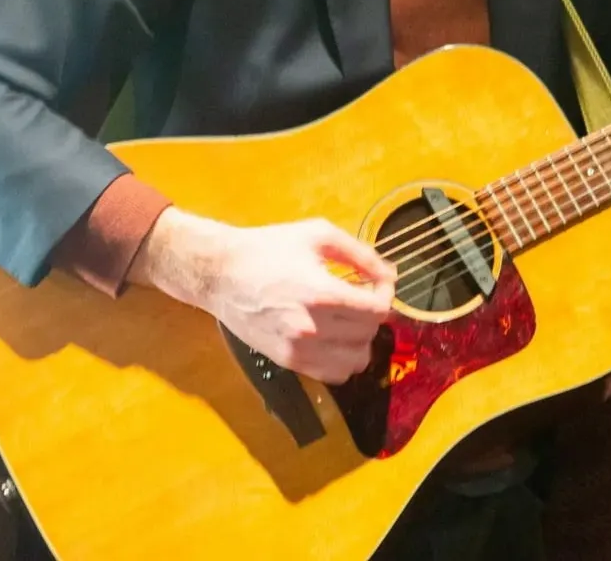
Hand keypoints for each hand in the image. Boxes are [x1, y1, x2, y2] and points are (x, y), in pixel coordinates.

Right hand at [138, 210, 395, 383]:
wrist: (220, 273)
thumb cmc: (269, 248)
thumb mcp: (318, 235)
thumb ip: (361, 255)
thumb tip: (390, 276)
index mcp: (321, 293)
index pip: (377, 310)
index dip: (385, 295)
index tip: (377, 284)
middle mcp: (312, 328)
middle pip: (369, 334)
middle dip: (372, 314)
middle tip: (360, 296)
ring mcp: (298, 350)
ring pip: (356, 361)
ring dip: (361, 340)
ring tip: (348, 320)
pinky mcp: (287, 362)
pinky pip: (333, 375)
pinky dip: (343, 360)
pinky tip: (334, 339)